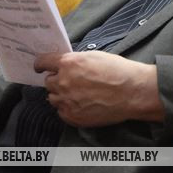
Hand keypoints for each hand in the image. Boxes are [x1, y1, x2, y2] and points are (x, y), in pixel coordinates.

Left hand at [35, 51, 162, 127]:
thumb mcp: (94, 56)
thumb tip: (66, 65)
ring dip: (61, 95)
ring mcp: (66, 101)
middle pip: (48, 81)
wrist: (132, 92)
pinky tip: (81, 104)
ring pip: (53, 98)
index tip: (40, 67)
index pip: (43, 62)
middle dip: (57, 80)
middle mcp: (63, 82)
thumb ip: (75, 60)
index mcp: (68, 64)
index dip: (41, 64)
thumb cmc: (117, 71)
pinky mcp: (72, 117)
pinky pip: (61, 112)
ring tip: (78, 94)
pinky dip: (67, 108)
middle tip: (71, 81)